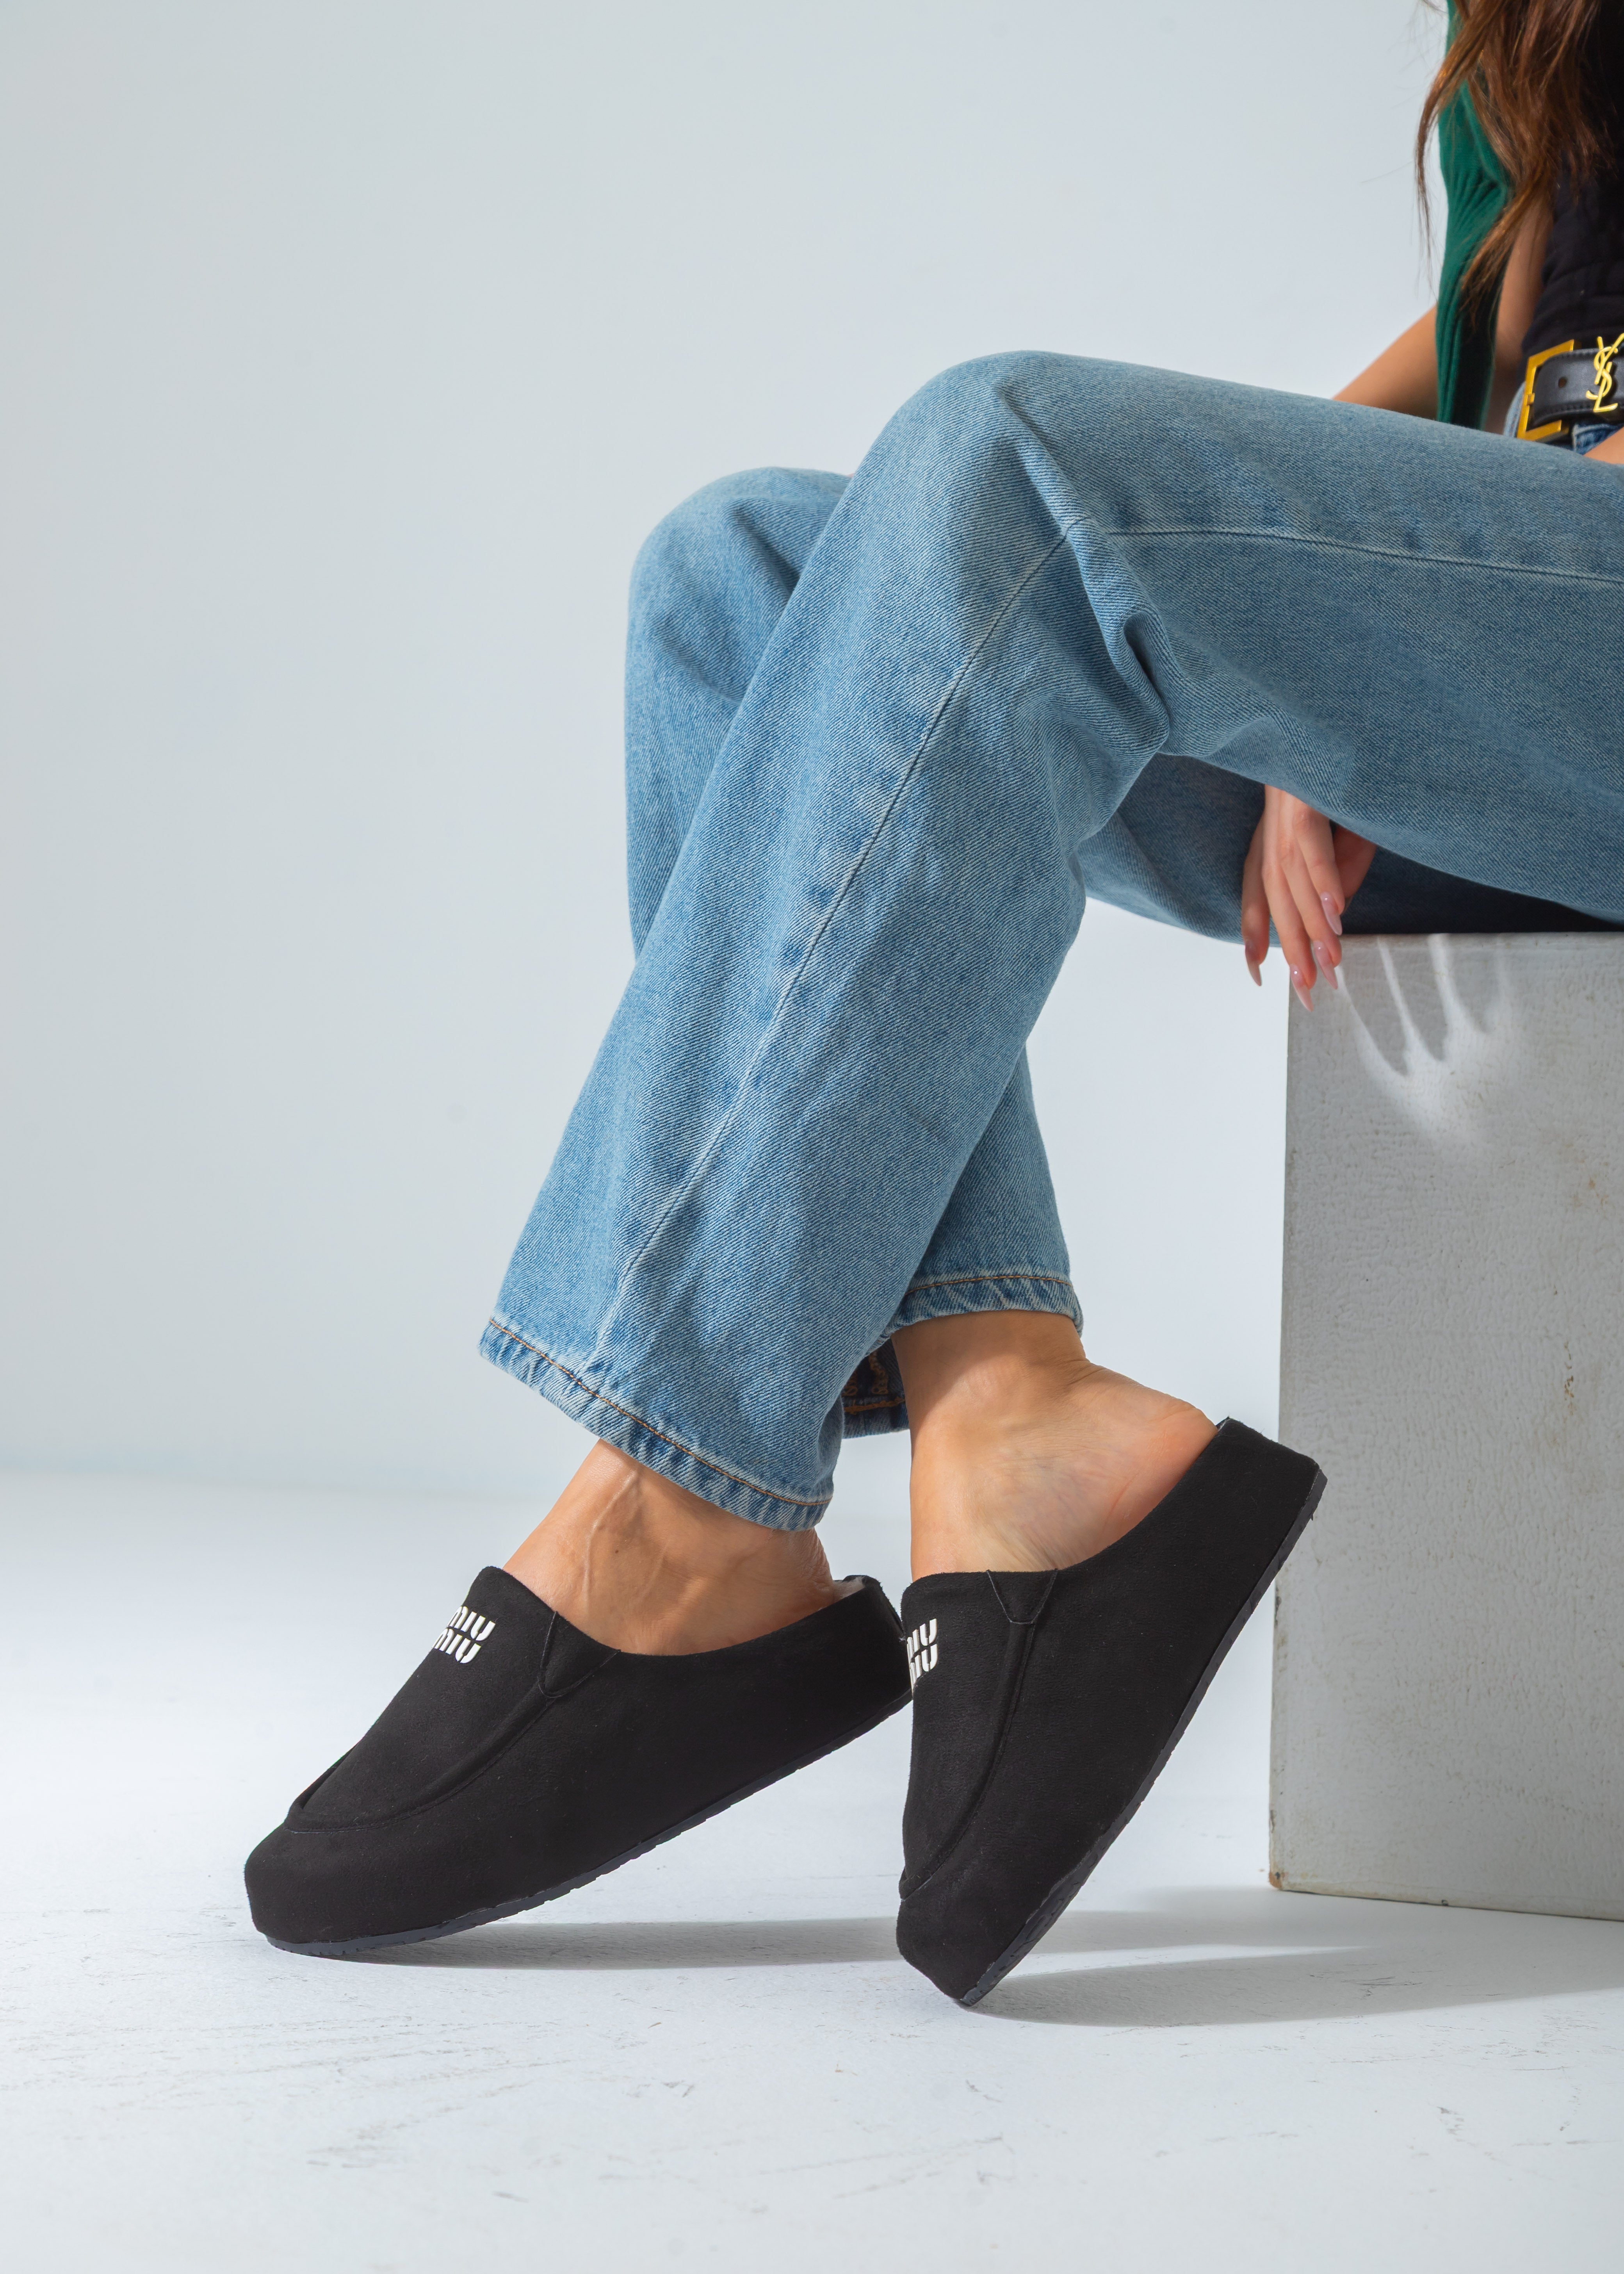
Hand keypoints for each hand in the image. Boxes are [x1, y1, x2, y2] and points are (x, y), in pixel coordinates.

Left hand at [1240, 787, 1375, 1006]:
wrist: (1336, 702)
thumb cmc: (1348, 768)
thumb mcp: (1350, 828)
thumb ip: (1340, 869)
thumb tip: (1334, 913)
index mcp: (1274, 831)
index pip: (1256, 889)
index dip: (1255, 931)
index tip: (1258, 974)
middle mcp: (1272, 825)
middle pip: (1274, 897)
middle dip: (1291, 949)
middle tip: (1308, 992)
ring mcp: (1285, 810)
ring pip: (1291, 880)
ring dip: (1311, 925)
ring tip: (1328, 963)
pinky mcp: (1304, 794)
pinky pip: (1311, 845)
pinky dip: (1323, 879)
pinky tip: (1335, 911)